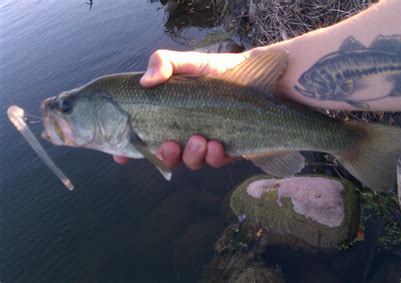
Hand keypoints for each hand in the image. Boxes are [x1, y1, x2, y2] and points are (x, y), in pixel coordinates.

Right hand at [113, 50, 248, 168]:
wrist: (257, 76)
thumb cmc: (219, 70)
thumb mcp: (189, 62)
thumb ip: (164, 63)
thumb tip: (145, 82)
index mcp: (169, 116)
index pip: (144, 137)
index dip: (130, 149)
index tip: (122, 156)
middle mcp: (184, 133)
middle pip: (166, 156)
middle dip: (165, 157)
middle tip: (170, 145)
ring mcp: (206, 143)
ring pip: (191, 162)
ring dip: (192, 156)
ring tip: (200, 140)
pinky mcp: (229, 150)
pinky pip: (217, 162)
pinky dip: (214, 157)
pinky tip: (217, 145)